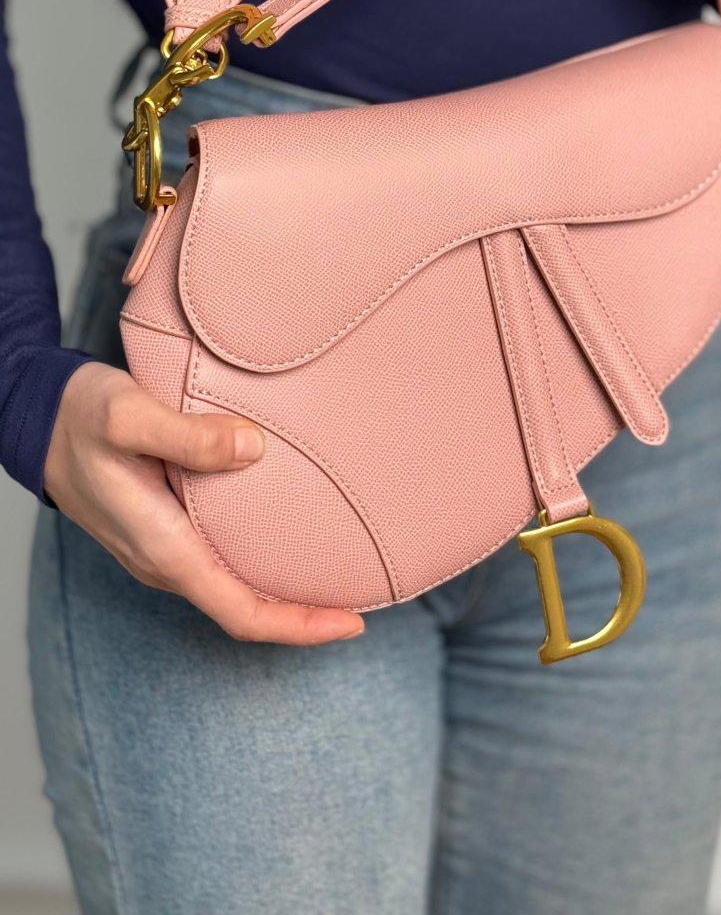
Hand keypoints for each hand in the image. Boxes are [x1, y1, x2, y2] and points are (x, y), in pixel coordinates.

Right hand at [44, 361, 363, 645]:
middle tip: (365, 597)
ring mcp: (162, 550)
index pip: (240, 612)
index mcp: (163, 546)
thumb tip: (253, 448)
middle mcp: (164, 560)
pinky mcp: (163, 530)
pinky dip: (260, 565)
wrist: (35, 419)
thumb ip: (190, 435)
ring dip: (283, 592)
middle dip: (304, 614)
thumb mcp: (130, 414)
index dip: (299, 626)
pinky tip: (286, 539)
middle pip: (244, 609)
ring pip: (232, 588)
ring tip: (337, 573)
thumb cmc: (79, 416)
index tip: (352, 621)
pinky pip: (220, 564)